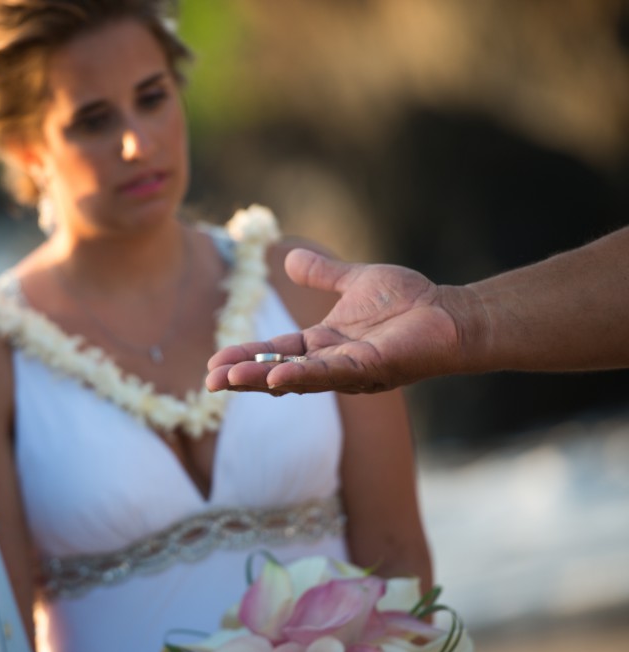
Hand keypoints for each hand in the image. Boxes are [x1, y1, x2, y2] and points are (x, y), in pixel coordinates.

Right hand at [206, 249, 466, 393]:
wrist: (451, 313)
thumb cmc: (409, 301)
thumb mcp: (354, 281)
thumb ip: (322, 274)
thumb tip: (287, 257)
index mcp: (322, 342)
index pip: (274, 352)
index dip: (245, 358)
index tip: (214, 365)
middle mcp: (331, 361)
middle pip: (277, 371)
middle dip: (244, 377)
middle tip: (210, 382)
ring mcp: (350, 369)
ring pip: (298, 377)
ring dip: (263, 380)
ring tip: (231, 382)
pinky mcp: (372, 368)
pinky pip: (332, 374)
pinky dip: (303, 376)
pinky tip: (278, 378)